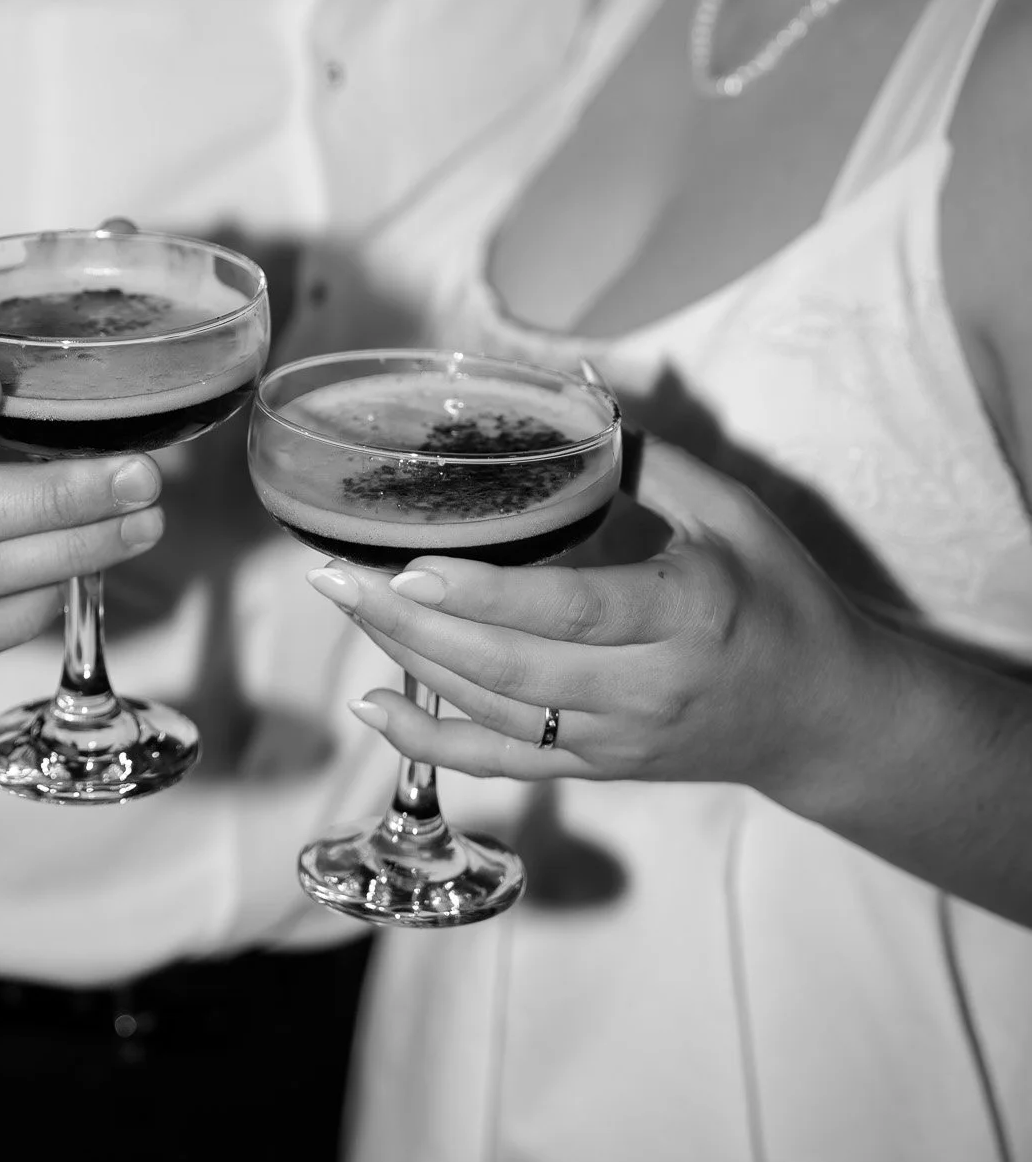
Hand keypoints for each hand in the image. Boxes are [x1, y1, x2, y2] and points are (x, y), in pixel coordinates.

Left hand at [309, 439, 887, 804]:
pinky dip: (431, 745)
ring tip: (345, 603)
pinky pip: (503, 767)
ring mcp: (619, 742)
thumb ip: (650, 458)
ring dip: (409, 664)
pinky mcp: (600, 770)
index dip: (485, 597)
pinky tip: (374, 705)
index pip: (573, 611)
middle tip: (332, 572)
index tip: (408, 567)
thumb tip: (574, 391)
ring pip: (495, 715)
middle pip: (510, 669)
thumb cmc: (781, 598)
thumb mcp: (734, 514)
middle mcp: (648, 689)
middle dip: (411, 624)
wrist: (829, 717)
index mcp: (688, 613)